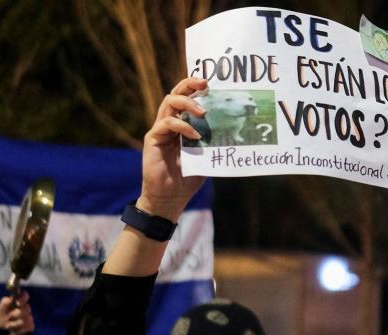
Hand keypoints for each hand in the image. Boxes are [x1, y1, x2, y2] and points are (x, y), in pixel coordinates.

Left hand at [0, 292, 33, 334]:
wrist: (3, 331)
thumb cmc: (3, 317)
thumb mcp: (1, 310)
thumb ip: (5, 303)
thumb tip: (8, 300)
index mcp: (19, 301)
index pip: (25, 295)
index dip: (23, 298)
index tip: (17, 303)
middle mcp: (26, 308)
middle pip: (27, 308)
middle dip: (16, 314)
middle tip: (10, 317)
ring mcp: (29, 317)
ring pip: (26, 320)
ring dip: (15, 324)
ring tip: (8, 326)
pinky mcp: (31, 326)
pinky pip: (26, 328)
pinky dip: (18, 330)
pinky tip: (14, 331)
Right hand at [137, 77, 208, 221]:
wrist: (169, 198)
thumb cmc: (187, 178)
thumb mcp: (205, 155)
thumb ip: (213, 140)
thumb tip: (234, 127)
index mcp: (181, 124)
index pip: (186, 98)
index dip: (195, 87)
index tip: (211, 83)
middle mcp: (169, 122)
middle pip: (175, 93)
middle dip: (189, 84)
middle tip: (205, 83)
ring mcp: (160, 129)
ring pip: (168, 102)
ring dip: (187, 103)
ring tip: (203, 112)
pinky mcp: (153, 138)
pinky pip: (167, 123)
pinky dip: (183, 126)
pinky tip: (195, 136)